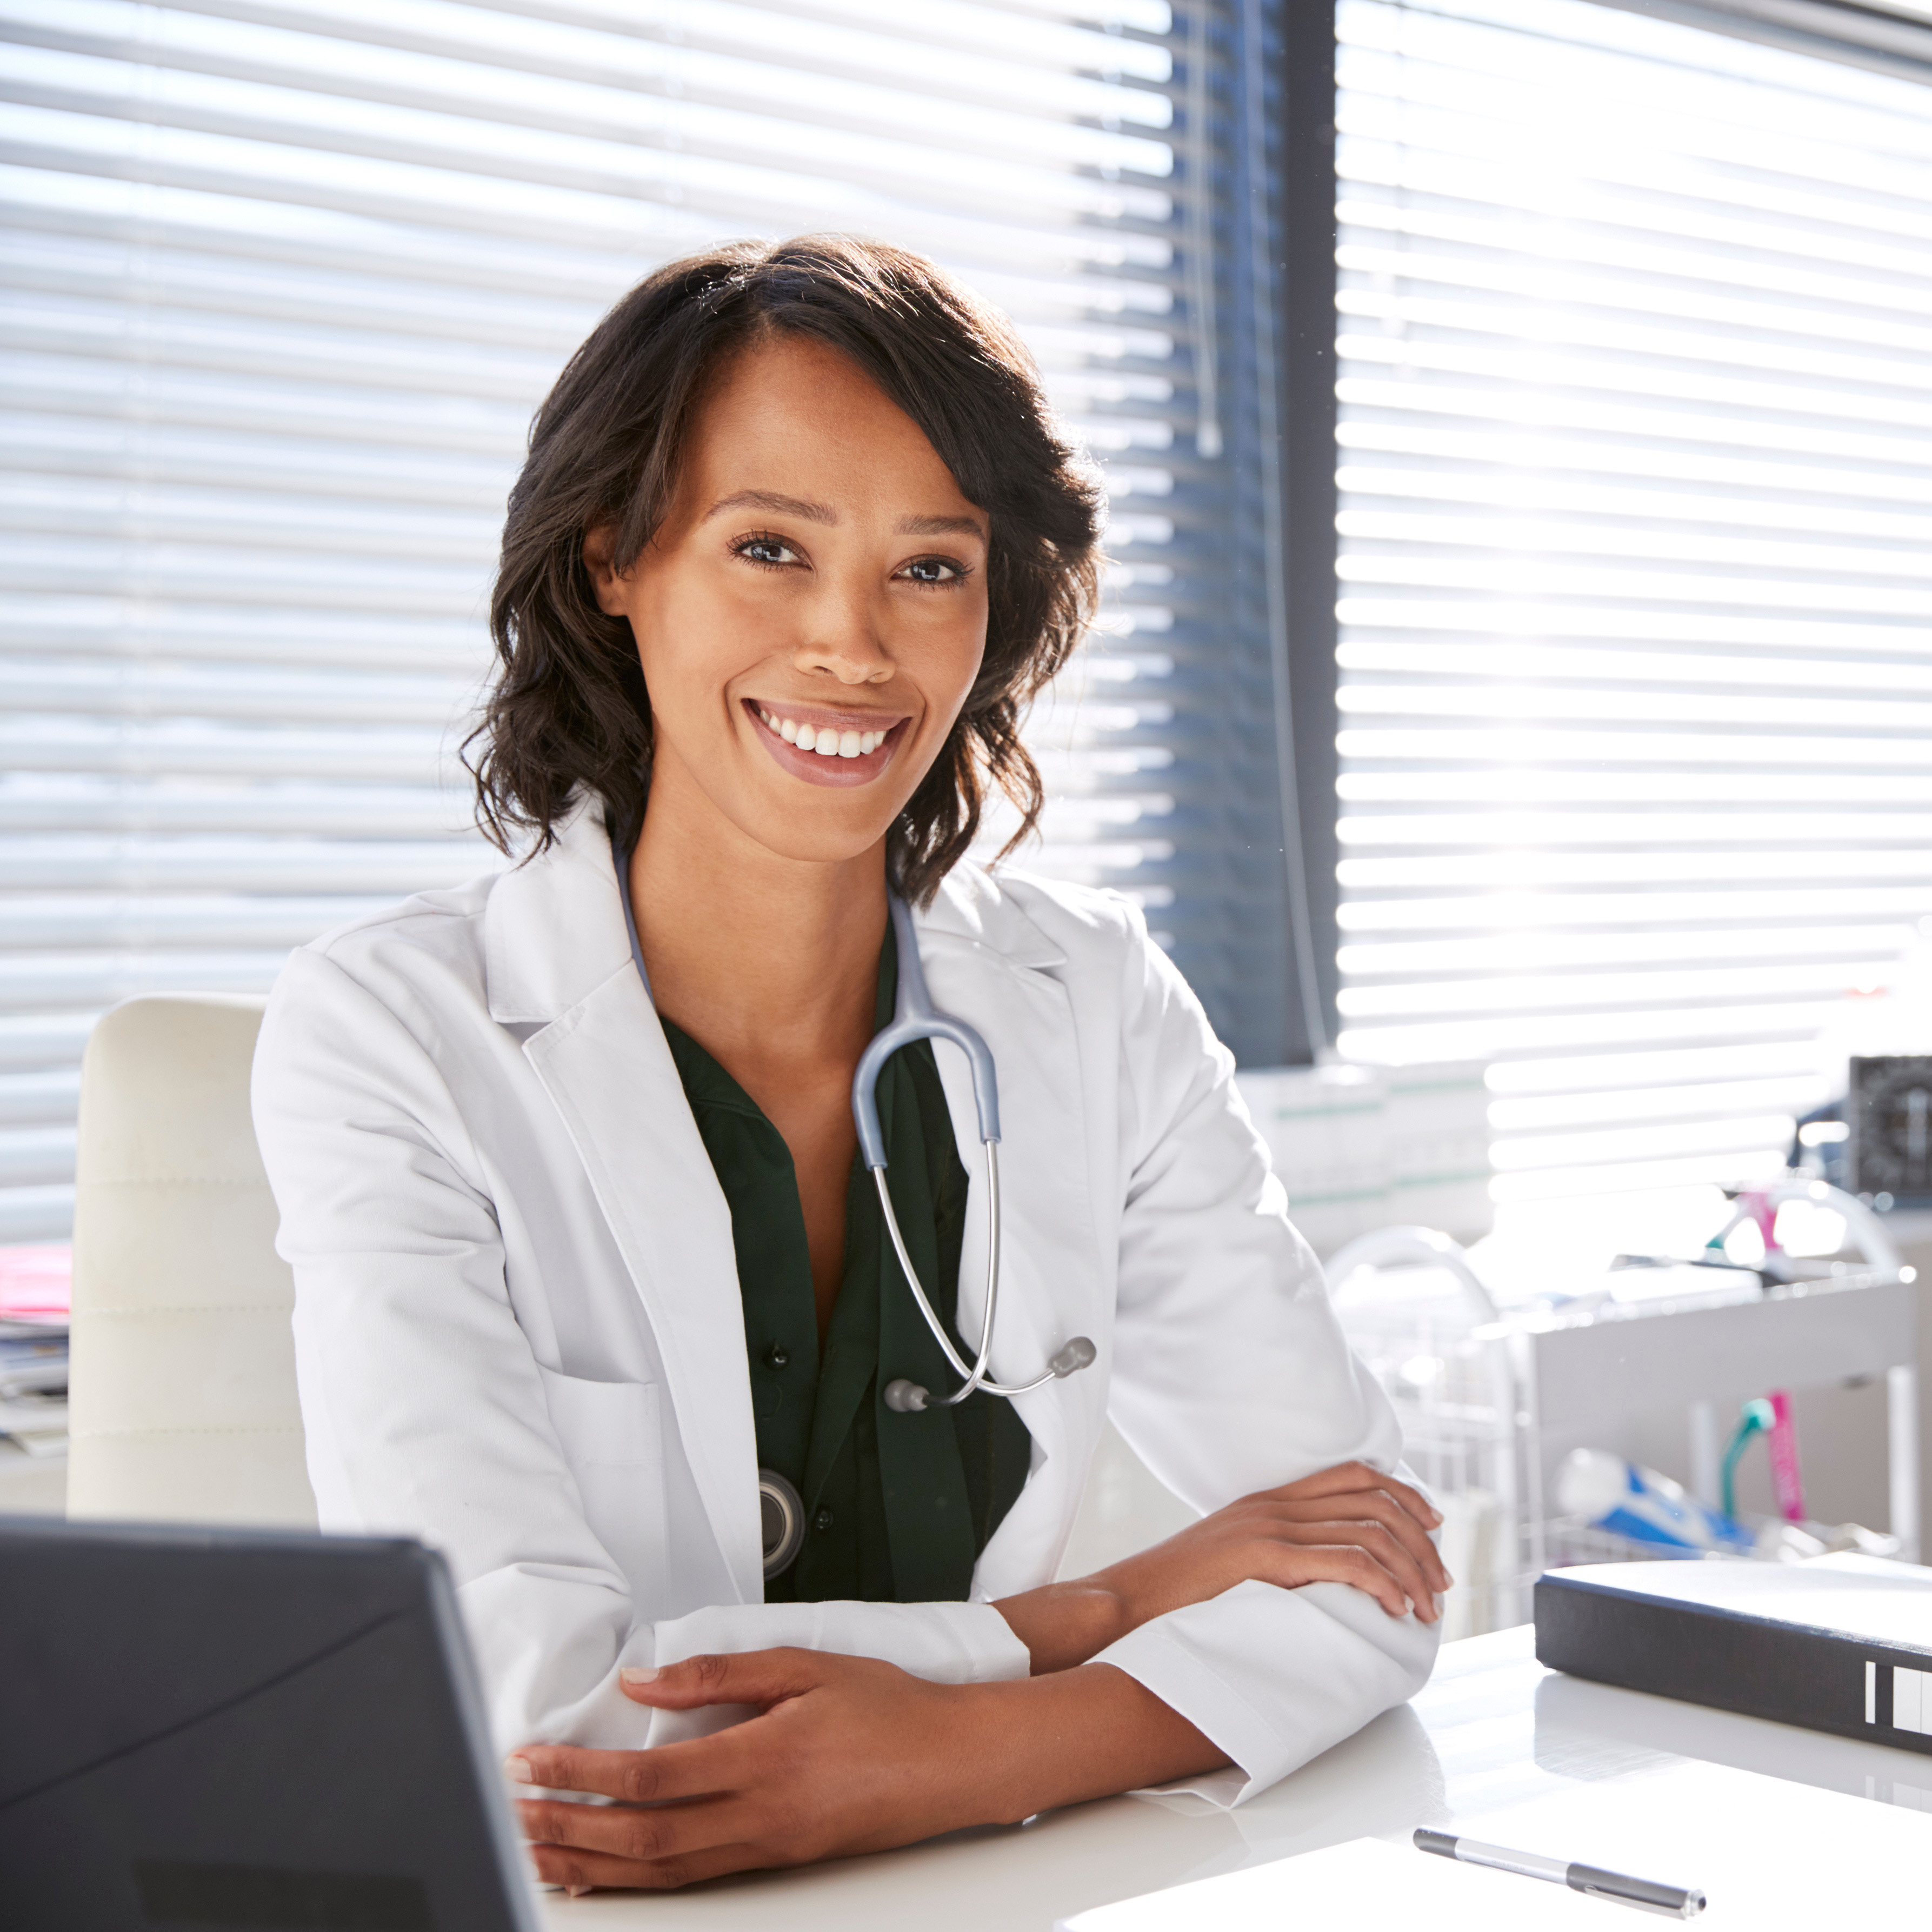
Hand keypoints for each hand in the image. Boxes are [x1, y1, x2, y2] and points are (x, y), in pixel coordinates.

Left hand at [507, 1649, 1221, 1891]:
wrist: (954, 1762)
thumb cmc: (889, 1707)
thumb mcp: (805, 1666)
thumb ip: (720, 1672)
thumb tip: (646, 1683)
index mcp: (764, 1758)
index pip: (649, 1777)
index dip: (582, 1774)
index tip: (535, 1761)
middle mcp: (760, 1814)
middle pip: (642, 1838)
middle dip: (568, 1829)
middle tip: (513, 1816)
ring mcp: (768, 1847)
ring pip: (662, 1871)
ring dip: (592, 1864)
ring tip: (538, 1851)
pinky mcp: (778, 1861)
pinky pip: (693, 1878)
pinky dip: (639, 1880)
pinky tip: (606, 1874)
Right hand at [998, 1461, 1449, 1672]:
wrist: (1128, 1599)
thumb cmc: (1177, 1592)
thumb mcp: (1234, 1558)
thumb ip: (1276, 1552)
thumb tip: (1324, 1574)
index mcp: (1269, 1498)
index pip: (1354, 1476)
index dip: (1403, 1494)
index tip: (1432, 1523)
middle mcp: (1275, 1503)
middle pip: (1374, 1502)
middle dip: (1420, 1540)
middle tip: (1440, 1581)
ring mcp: (1269, 1526)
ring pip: (1369, 1533)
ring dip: (1409, 1571)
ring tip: (1426, 1606)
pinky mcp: (1265, 1558)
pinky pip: (1344, 1562)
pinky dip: (1381, 1583)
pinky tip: (1394, 1607)